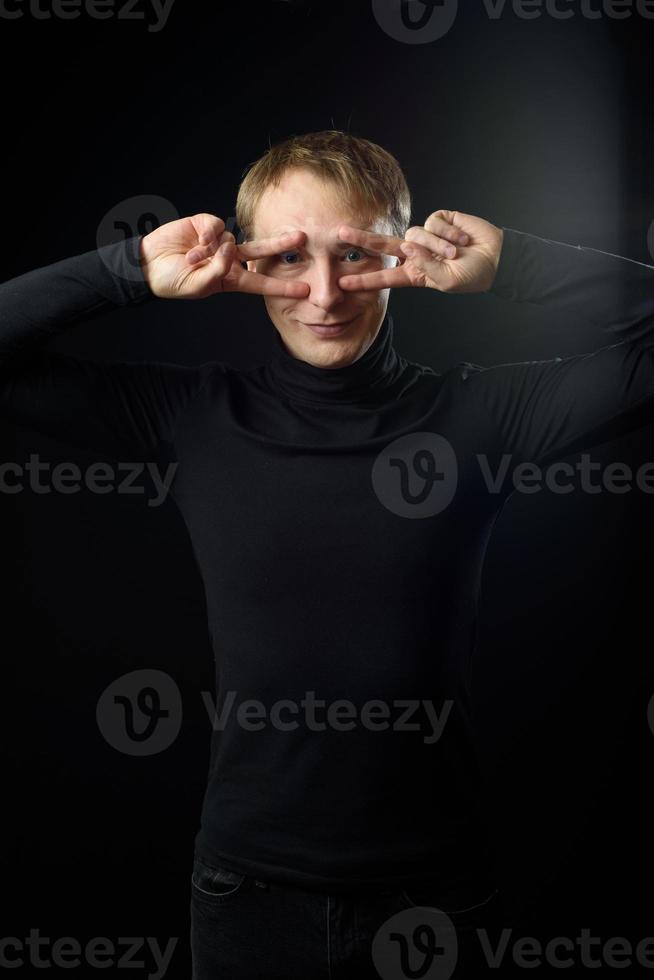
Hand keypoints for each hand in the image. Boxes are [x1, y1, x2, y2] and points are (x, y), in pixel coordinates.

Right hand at [139, 213, 310, 299]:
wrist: (149, 264)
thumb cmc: (173, 281)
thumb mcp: (198, 285)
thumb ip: (217, 270)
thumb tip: (231, 248)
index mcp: (229, 279)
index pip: (260, 282)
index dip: (281, 286)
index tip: (304, 290)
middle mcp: (228, 259)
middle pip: (261, 252)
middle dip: (280, 245)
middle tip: (302, 238)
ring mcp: (218, 241)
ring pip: (232, 238)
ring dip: (213, 249)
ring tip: (192, 258)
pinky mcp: (206, 224)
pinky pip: (217, 226)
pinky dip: (208, 234)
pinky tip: (195, 241)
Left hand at [337, 210, 503, 294]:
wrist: (496, 258)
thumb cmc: (472, 276)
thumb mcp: (447, 282)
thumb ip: (426, 267)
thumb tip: (408, 246)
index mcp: (414, 274)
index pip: (384, 276)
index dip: (364, 279)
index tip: (342, 284)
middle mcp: (416, 253)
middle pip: (383, 245)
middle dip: (361, 239)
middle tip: (339, 233)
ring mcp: (426, 236)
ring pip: (415, 234)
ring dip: (437, 245)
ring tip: (456, 253)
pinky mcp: (439, 220)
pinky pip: (433, 222)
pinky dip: (448, 232)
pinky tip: (461, 239)